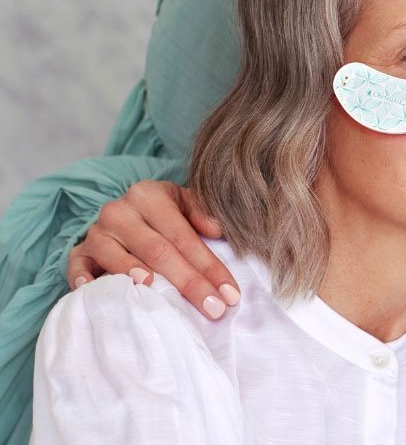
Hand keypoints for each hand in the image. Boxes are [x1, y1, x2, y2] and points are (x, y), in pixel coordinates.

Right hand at [67, 180, 240, 318]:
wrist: (126, 208)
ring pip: (119, 257)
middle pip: (158, 251)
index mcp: (150, 195)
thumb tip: (218, 230)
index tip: (230, 293)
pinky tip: (92, 290)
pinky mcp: (79, 251)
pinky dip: (83, 278)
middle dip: (189, 282)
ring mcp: (97, 232)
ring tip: (156, 292)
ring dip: (136, 276)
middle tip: (214, 309)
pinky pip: (78, 266)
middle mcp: (121, 211)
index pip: (184, 235)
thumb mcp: (184, 202)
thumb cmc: (163, 212)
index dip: (209, 266)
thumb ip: (202, 213)